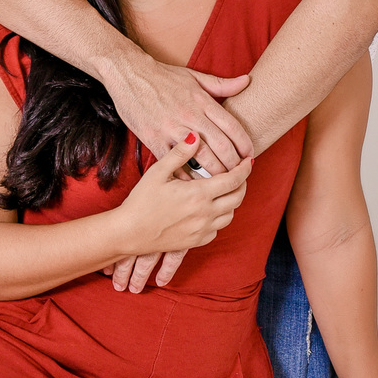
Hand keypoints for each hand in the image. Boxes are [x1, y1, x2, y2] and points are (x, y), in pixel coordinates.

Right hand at [101, 61, 252, 291]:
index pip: (233, 180)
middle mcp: (205, 214)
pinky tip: (210, 210)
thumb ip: (179, 154)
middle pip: (238, 198)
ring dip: (232, 202)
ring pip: (230, 215)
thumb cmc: (140, 201)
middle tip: (239, 175)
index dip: (245, 169)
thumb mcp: (158, 172)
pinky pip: (217, 230)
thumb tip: (195, 135)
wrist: (128, 233)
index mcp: (199, 194)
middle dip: (242, 184)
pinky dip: (219, 218)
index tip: (249, 161)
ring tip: (225, 191)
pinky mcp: (195, 242)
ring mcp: (202, 230)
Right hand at [105, 54, 253, 174]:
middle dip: (234, 164)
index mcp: (202, 101)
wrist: (129, 75)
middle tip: (240, 174)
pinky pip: (174, 163)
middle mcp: (190, 116)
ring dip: (215, 172)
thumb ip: (222, 84)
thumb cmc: (163, 76)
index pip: (232, 126)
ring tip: (223, 182)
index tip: (249, 155)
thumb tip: (247, 81)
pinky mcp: (154, 139)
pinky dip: (187, 175)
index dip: (244, 144)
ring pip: (201, 157)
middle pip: (221, 146)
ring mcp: (172, 129)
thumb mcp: (194, 76)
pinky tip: (196, 184)